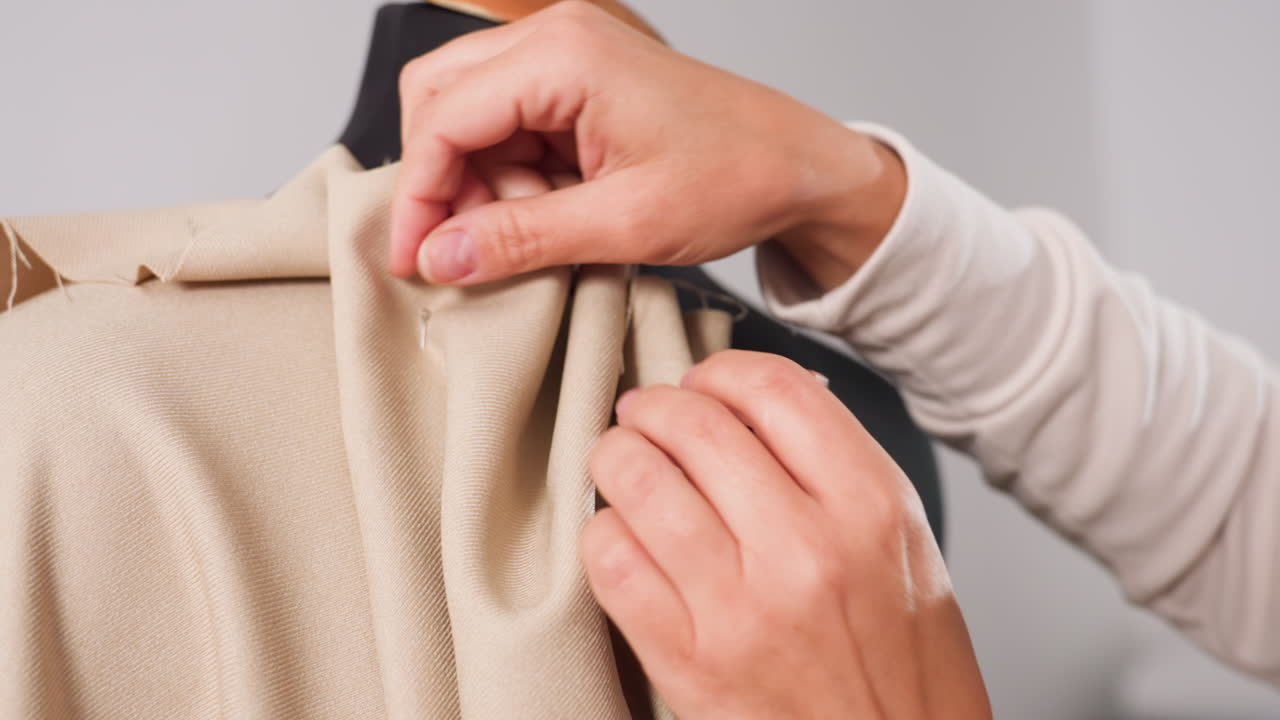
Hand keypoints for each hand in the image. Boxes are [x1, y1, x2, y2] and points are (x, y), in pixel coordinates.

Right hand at [391, 1, 903, 286]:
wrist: (801, 166)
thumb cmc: (737, 179)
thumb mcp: (625, 224)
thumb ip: (523, 238)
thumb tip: (440, 258)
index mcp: (565, 57)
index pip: (443, 117)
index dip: (419, 196)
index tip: (416, 262)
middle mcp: (556, 38)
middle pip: (438, 98)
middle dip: (441, 180)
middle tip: (465, 250)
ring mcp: (566, 54)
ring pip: (468, 112)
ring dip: (479, 181)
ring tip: (533, 233)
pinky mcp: (577, 81)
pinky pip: (508, 123)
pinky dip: (510, 174)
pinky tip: (549, 212)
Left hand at [581, 351, 990, 718]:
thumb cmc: (900, 660)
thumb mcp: (902, 543)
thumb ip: (835, 464)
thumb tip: (749, 401)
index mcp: (869, 507)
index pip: (773, 388)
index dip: (720, 371)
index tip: (703, 382)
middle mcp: (806, 550)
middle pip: (694, 424)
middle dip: (654, 406)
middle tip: (645, 415)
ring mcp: (740, 607)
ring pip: (638, 480)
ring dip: (615, 457)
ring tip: (621, 462)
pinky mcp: (687, 661)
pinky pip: (612, 561)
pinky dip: (603, 531)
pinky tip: (622, 534)